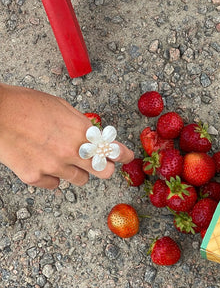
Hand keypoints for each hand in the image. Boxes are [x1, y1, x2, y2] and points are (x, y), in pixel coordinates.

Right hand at [0, 83, 133, 188]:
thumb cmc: (25, 103)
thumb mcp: (61, 106)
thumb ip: (79, 123)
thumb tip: (92, 134)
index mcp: (80, 130)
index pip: (113, 149)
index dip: (123, 154)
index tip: (127, 157)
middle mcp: (71, 151)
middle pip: (103, 172)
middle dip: (104, 167)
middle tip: (99, 163)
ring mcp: (53, 166)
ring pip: (80, 180)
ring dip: (77, 171)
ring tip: (63, 158)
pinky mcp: (34, 177)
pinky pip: (54, 184)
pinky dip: (53, 177)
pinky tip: (45, 163)